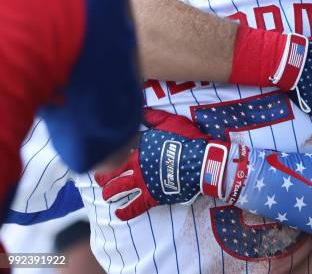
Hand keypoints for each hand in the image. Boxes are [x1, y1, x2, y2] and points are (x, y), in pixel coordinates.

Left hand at [95, 109, 232, 220]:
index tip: (107, 150)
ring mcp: (142, 181)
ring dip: (109, 192)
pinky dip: (124, 212)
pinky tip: (117, 214)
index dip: (113, 148)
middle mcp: (136, 164)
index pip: (120, 147)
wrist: (200, 161)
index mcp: (140, 145)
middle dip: (103, 174)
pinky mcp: (151, 196)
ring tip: (106, 195)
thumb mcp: (172, 121)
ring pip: (117, 189)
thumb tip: (141, 111)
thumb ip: (155, 117)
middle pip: (112, 170)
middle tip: (99, 177)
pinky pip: (133, 207)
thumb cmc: (188, 139)